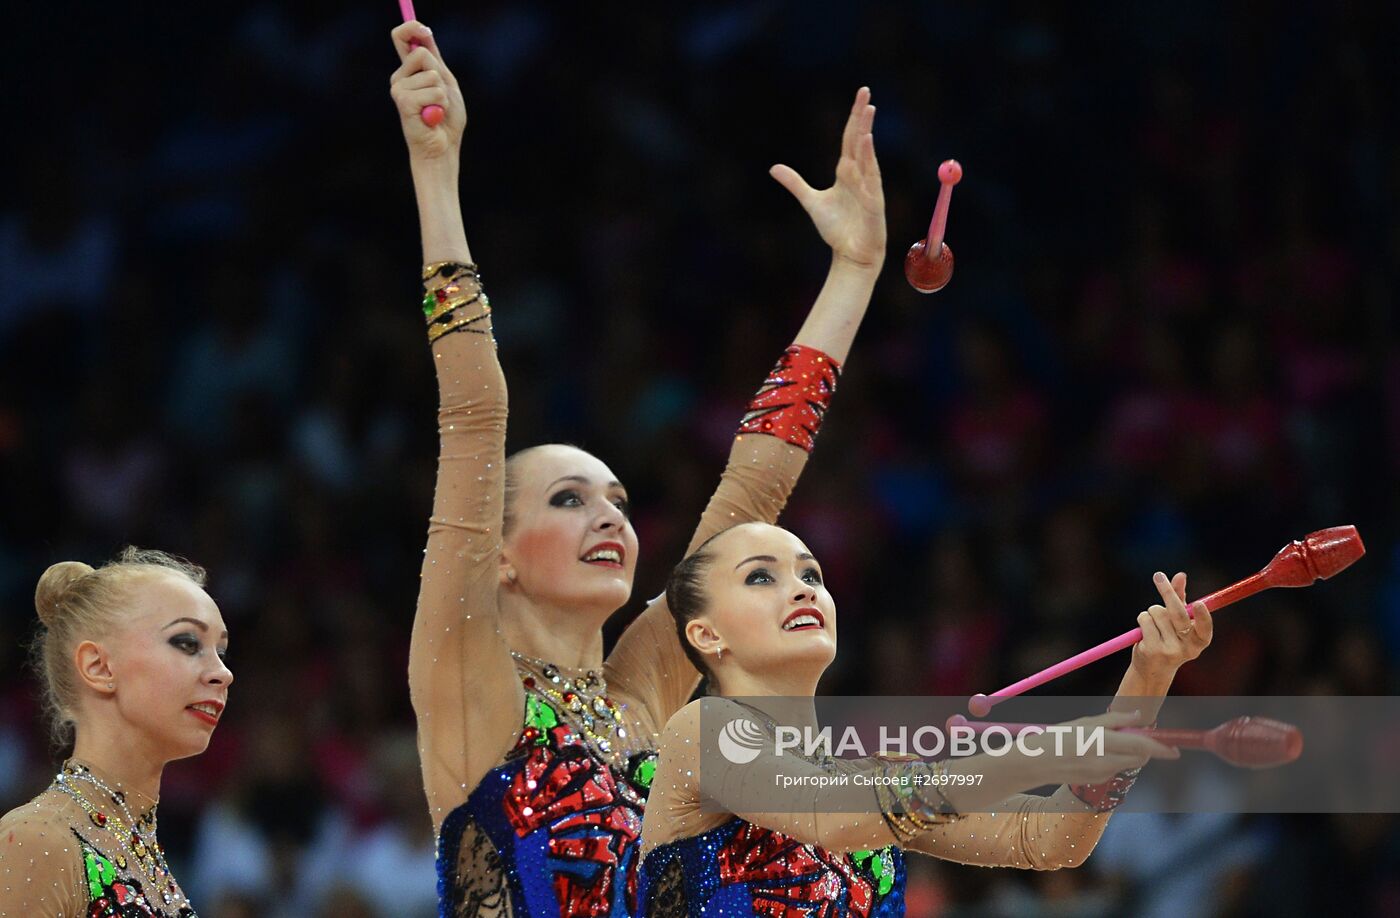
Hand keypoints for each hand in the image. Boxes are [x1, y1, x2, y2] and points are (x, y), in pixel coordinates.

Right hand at [390, 21, 465, 161]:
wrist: (442, 148)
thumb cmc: (446, 119)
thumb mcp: (445, 83)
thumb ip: (434, 60)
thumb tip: (423, 33)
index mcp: (409, 70)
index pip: (402, 37)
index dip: (411, 28)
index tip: (423, 29)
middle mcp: (400, 77)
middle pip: (422, 53)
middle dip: (440, 74)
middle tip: (440, 96)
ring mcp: (398, 89)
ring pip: (432, 75)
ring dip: (443, 94)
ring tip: (437, 109)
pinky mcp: (402, 101)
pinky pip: (434, 92)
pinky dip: (441, 105)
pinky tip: (433, 117)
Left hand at [770, 87, 886, 270]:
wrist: (850, 254)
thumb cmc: (836, 229)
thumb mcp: (811, 201)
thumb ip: (795, 183)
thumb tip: (774, 168)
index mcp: (847, 172)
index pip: (850, 138)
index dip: (854, 117)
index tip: (861, 96)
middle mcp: (859, 174)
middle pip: (860, 139)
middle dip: (862, 116)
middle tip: (865, 92)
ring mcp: (868, 187)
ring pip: (867, 154)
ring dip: (866, 133)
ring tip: (868, 110)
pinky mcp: (873, 202)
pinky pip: (871, 177)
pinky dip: (869, 160)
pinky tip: (867, 143)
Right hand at [1012, 710, 1180, 786]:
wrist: (1034, 764)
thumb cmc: (1056, 738)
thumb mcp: (1083, 722)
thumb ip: (1113, 720)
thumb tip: (1138, 717)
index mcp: (1100, 740)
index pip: (1140, 745)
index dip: (1161, 748)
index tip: (1176, 750)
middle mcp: (1104, 760)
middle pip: (1139, 757)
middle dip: (1144, 748)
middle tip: (1133, 735)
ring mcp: (1101, 774)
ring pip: (1127, 763)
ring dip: (1127, 753)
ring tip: (1103, 743)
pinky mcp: (1096, 782)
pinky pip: (1114, 770)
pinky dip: (1113, 761)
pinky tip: (1092, 755)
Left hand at [1131, 571, 1213, 682]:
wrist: (1152, 670)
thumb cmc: (1167, 639)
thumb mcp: (1177, 622)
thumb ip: (1181, 598)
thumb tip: (1181, 575)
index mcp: (1199, 642)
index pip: (1205, 629)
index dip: (1203, 617)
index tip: (1198, 603)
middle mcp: (1187, 648)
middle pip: (1178, 614)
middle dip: (1167, 592)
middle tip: (1158, 575)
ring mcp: (1169, 650)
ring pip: (1157, 613)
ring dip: (1152, 611)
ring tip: (1153, 624)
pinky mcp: (1152, 650)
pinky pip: (1145, 620)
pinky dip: (1143, 618)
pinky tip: (1144, 631)